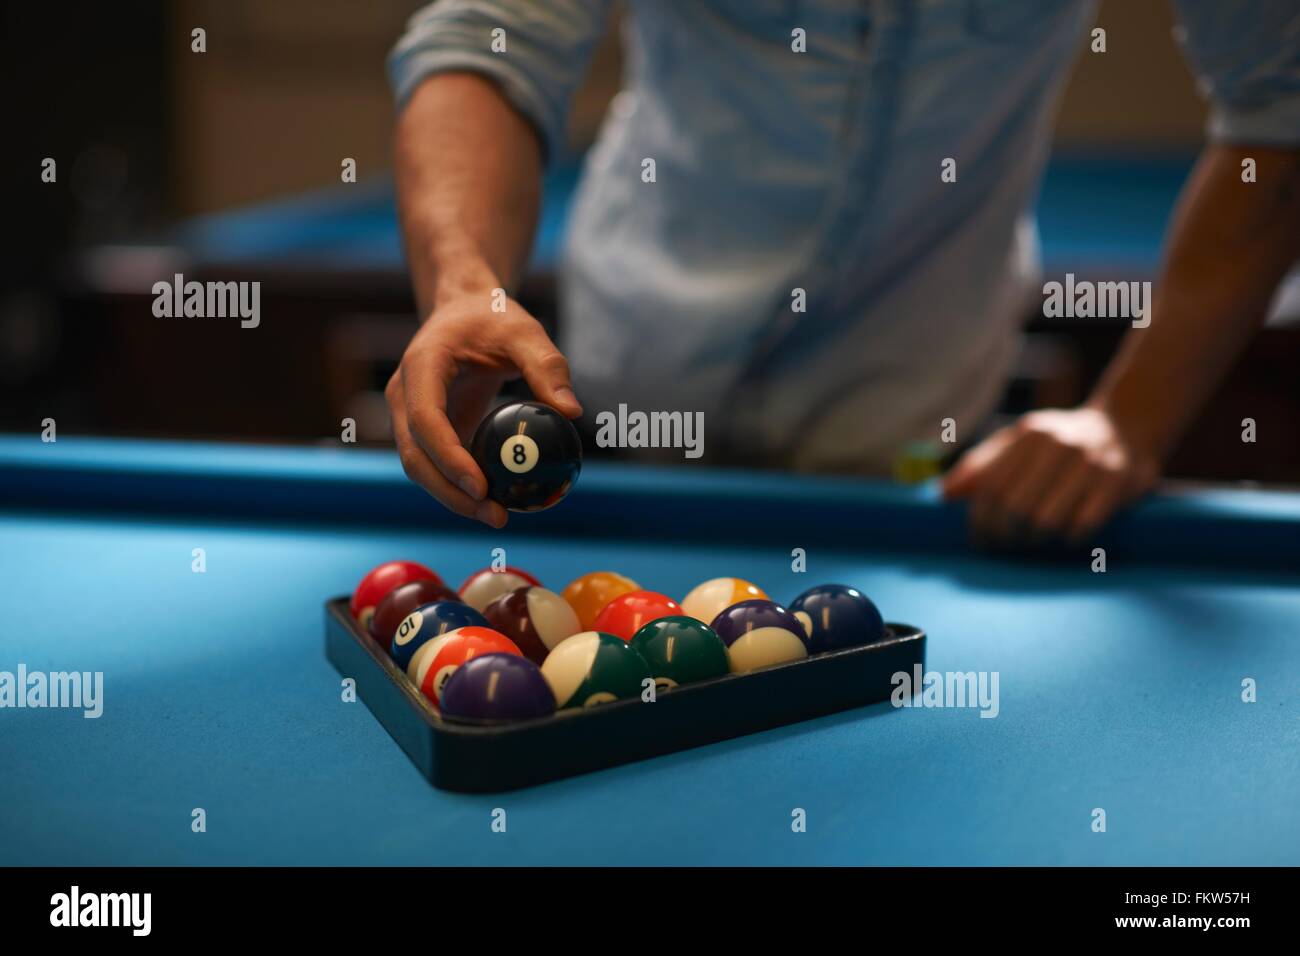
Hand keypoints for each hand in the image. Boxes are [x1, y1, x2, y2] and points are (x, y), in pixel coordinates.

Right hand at [387, 291, 581, 527]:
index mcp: (422, 365)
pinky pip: (436, 465)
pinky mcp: (423, 430)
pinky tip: (494, 502)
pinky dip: (459, 487)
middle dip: (450, 493)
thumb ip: (548, 368)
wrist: (464, 310)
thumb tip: (572, 413)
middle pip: (414, 456)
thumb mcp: (526, 332)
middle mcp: (405, 393)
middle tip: (495, 516)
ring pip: (420, 468)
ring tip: (498, 517)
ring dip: (453, 498)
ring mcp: (409, 414)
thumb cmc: (494, 318)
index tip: (481, 487)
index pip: (425, 420)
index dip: (448, 457)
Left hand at [941, 406, 1160, 545]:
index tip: (979, 539)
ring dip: (1034, 540)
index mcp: (1031, 435)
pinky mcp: (1117, 482)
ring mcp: (1090, 463)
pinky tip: (1065, 536)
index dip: (980, 520)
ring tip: (1031, 541)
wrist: (1128, 424)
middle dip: (1004, 535)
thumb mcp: (1020, 440)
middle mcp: (1059, 445)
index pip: (991, 487)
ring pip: (1046, 520)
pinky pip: (1082, 524)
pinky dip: (1069, 537)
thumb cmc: (1061, 440)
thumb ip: (982, 465)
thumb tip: (943, 494)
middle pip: (1015, 507)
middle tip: (1004, 545)